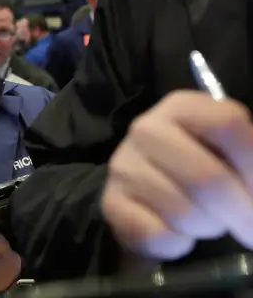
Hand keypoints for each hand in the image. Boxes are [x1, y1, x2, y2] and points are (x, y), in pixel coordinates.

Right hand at [102, 91, 252, 260]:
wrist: (151, 196)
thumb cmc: (202, 166)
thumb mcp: (229, 150)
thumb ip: (251, 155)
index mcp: (182, 106)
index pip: (227, 123)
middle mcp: (146, 129)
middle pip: (207, 176)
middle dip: (238, 212)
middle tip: (248, 227)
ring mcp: (123, 165)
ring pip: (184, 212)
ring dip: (207, 227)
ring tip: (206, 221)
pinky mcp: (110, 201)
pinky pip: (157, 235)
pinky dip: (177, 244)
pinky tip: (176, 231)